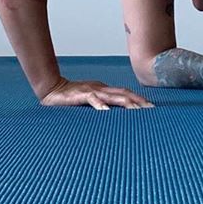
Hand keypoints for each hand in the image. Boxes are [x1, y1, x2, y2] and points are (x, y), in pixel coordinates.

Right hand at [40, 77, 154, 109]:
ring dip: (126, 103)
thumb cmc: (70, 97)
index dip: (139, 99)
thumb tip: (113, 114)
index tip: (151, 107)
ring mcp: (91, 91)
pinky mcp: (80, 95)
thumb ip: (100, 105)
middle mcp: (101, 89)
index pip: (125, 93)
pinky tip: (106, 112)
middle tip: (151, 109)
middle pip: (124, 93)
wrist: (51, 88)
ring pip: (113, 96)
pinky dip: (100, 105)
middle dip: (139, 101)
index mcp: (104, 90)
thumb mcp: (89, 100)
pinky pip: (92, 100)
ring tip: (137, 111)